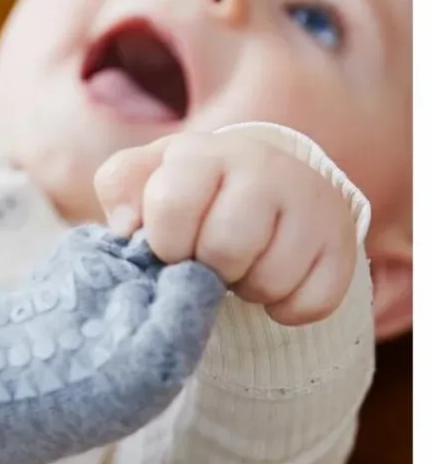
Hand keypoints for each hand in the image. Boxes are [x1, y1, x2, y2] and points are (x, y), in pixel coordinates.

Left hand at [93, 132, 357, 326]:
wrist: (266, 188)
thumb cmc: (192, 194)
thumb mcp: (147, 180)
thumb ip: (122, 189)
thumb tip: (125, 226)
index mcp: (204, 154)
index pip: (171, 205)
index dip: (165, 242)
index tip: (171, 247)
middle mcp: (264, 168)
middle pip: (226, 248)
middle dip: (209, 270)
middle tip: (210, 260)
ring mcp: (311, 203)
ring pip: (270, 281)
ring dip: (247, 290)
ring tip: (242, 266)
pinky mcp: (341, 243)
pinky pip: (310, 303)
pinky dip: (286, 309)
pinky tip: (277, 283)